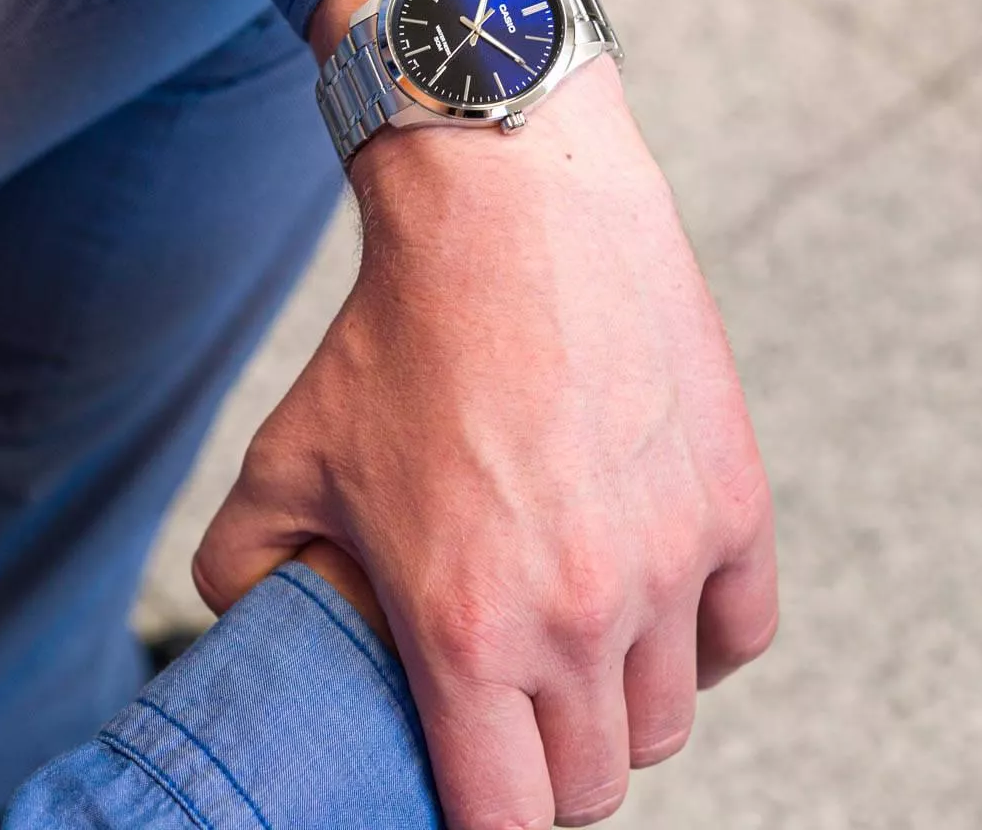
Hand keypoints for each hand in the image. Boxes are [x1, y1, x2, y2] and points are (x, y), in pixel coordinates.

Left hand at [195, 0, 777, 829]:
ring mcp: (669, 564)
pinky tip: (650, 600)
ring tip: (575, 650)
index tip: (471, 794)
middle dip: (546, 770)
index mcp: (467, 633)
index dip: (484, 826)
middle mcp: (581, 619)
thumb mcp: (288, 455)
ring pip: (666, 721)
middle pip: (593, 784)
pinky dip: (699, 641)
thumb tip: (246, 623)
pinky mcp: (733, 504)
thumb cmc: (396, 336)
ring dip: (618, 706)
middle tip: (515, 717)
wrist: (511, 213)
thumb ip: (242, 565)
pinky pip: (739, 635)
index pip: (506, 823)